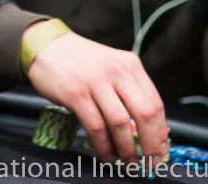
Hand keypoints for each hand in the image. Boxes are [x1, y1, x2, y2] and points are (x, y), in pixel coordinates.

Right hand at [26, 30, 167, 163]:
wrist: (46, 46)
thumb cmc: (81, 60)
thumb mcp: (112, 66)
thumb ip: (129, 91)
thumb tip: (149, 130)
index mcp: (130, 65)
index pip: (155, 103)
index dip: (161, 132)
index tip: (160, 150)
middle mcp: (116, 71)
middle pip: (144, 114)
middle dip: (151, 144)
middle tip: (151, 163)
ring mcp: (95, 82)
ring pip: (120, 124)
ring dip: (127, 149)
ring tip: (128, 163)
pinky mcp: (75, 94)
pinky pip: (95, 127)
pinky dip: (103, 146)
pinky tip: (105, 154)